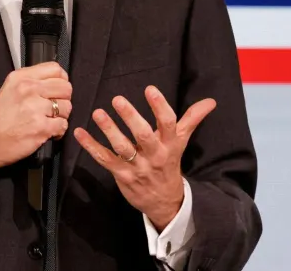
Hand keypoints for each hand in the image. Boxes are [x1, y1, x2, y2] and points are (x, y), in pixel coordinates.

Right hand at [0, 62, 71, 178]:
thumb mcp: (10, 88)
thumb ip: (32, 80)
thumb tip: (57, 81)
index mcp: (22, 78)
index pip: (56, 69)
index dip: (62, 81)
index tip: (58, 90)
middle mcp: (29, 90)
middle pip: (66, 88)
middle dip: (63, 100)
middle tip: (54, 108)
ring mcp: (35, 108)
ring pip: (67, 107)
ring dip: (61, 116)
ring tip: (48, 120)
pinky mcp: (41, 127)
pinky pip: (63, 125)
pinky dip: (58, 131)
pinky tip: (48, 131)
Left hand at [73, 86, 215, 230]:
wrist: (165, 201)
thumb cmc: (170, 164)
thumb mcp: (181, 142)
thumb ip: (192, 119)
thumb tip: (211, 101)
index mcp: (169, 144)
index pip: (167, 123)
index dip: (159, 106)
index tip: (150, 89)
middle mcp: (154, 155)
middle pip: (143, 136)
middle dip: (131, 117)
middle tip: (117, 99)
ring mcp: (137, 167)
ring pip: (122, 148)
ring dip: (109, 130)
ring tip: (98, 112)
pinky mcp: (121, 175)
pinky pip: (104, 159)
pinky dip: (90, 146)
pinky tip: (79, 132)